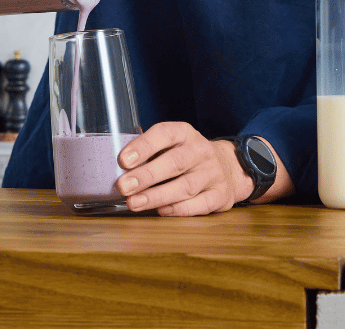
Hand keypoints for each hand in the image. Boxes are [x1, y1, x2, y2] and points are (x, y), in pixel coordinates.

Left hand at [116, 122, 275, 215]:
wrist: (229, 167)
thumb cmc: (188, 155)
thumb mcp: (173, 143)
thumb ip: (149, 149)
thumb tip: (115, 162)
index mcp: (185, 133)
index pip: (164, 134)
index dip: (144, 146)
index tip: (123, 160)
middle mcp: (201, 151)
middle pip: (174, 162)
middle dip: (146, 175)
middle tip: (123, 186)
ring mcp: (212, 174)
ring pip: (184, 186)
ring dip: (156, 196)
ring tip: (133, 203)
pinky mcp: (220, 196)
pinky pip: (198, 204)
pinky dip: (178, 209)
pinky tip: (160, 211)